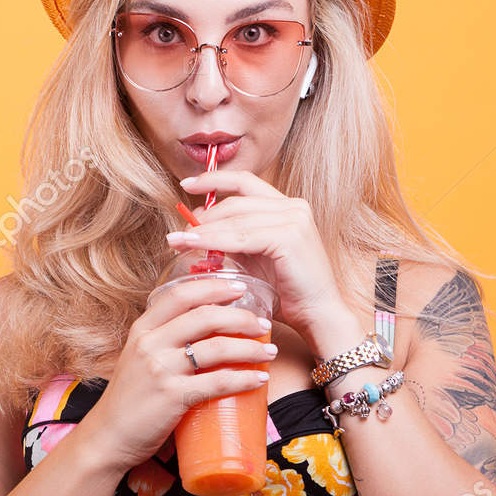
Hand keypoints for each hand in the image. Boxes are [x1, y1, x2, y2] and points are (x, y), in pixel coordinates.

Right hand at [79, 276, 276, 472]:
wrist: (108, 436)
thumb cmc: (129, 398)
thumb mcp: (138, 357)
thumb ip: (163, 340)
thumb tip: (204, 327)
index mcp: (142, 329)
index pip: (181, 295)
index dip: (214, 287)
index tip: (239, 287)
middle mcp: (150, 344)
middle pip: (205, 317)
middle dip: (241, 318)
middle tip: (262, 323)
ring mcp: (160, 370)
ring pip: (217, 348)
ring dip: (250, 348)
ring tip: (269, 350)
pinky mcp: (172, 397)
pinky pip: (218, 382)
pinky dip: (244, 379)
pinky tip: (259, 379)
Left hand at [168, 169, 342, 338]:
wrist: (317, 314)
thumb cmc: (287, 291)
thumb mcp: (255, 258)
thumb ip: (232, 240)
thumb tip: (197, 228)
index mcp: (287, 206)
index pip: (245, 182)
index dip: (214, 180)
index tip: (187, 185)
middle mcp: (293, 207)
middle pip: (236, 202)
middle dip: (203, 216)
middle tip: (178, 231)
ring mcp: (294, 219)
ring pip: (235, 219)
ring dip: (203, 230)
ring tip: (178, 240)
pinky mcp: (290, 236)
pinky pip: (241, 237)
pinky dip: (214, 241)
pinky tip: (193, 246)